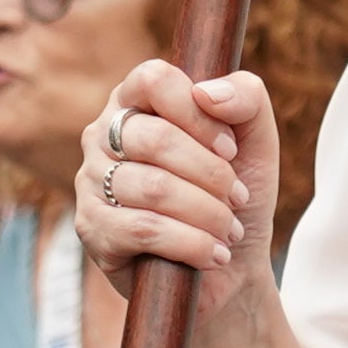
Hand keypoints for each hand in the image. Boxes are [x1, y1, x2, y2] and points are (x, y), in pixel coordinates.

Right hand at [78, 62, 281, 326]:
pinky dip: (191, 243)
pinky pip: (144, 228)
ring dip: (207, 213)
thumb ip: (246, 97)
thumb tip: (206, 92)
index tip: (230, 149)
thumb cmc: (235, 194)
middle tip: (238, 198)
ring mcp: (91, 181)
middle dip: (212, 174)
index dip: (198, 114)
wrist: (229, 267)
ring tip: (229, 230)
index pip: (153, 80)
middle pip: (156, 138)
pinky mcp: (92, 229)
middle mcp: (103, 135)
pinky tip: (213, 254)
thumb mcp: (256, 140)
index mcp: (136, 102)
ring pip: (154, 188)